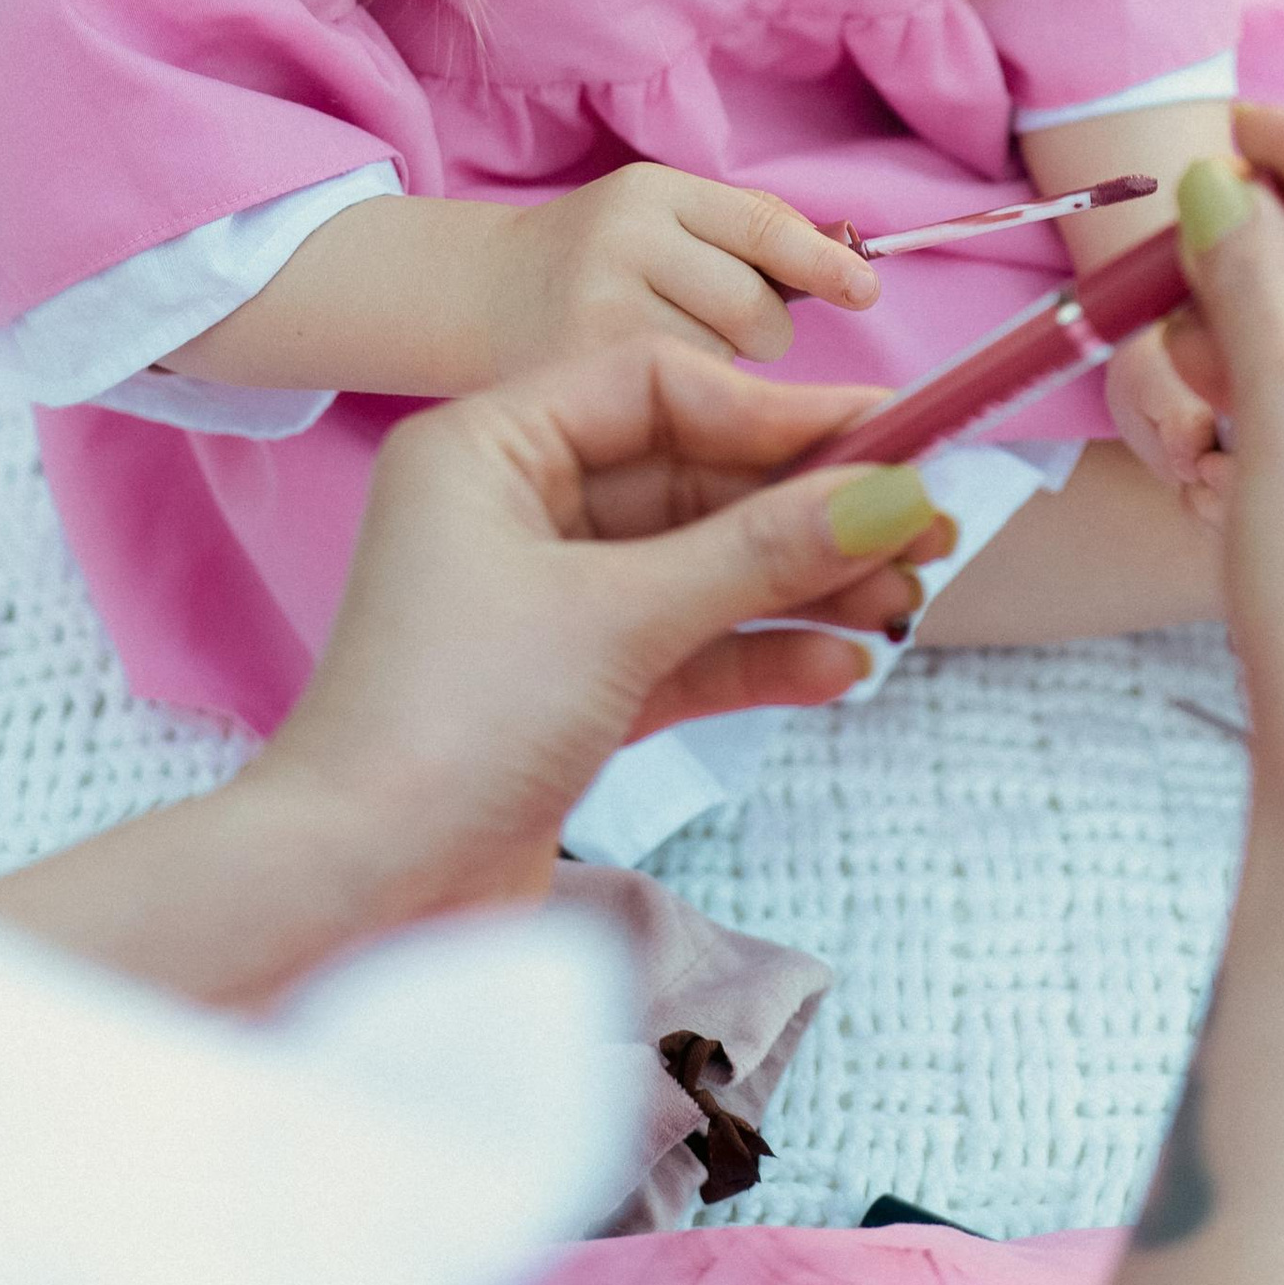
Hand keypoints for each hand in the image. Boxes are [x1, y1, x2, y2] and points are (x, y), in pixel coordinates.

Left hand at [251, 344, 952, 923]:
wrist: (357, 897)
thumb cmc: (452, 723)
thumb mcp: (620, 617)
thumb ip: (760, 551)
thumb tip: (890, 493)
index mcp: (488, 447)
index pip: (654, 387)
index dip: (773, 410)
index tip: (885, 433)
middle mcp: (511, 510)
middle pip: (689, 478)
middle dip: (806, 507)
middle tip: (926, 523)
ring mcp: (542, 605)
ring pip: (698, 568)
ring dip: (799, 583)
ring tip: (904, 600)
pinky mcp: (569, 691)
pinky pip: (685, 648)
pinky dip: (758, 653)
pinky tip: (840, 665)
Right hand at [484, 159, 876, 375]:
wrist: (477, 293)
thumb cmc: (597, 256)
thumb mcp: (660, 213)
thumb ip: (746, 229)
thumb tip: (846, 262)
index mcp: (652, 193)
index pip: (760, 226)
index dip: (824, 262)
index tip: (867, 291)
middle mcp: (624, 245)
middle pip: (754, 306)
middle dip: (763, 326)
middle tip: (724, 322)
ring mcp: (598, 314)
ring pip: (723, 361)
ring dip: (719, 364)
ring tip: (662, 342)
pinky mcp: (580, 379)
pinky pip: (679, 402)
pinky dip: (680, 401)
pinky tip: (641, 382)